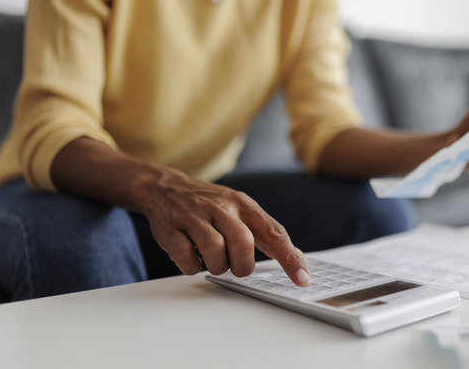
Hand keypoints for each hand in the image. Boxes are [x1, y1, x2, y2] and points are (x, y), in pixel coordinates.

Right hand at [139, 168, 310, 285]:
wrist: (166, 188)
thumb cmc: (210, 205)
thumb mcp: (240, 208)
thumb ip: (265, 231)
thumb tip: (296, 257)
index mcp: (243, 204)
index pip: (274, 232)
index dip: (290, 258)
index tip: (302, 279)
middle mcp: (221, 208)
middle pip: (243, 243)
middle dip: (242, 265)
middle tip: (236, 266)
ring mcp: (195, 217)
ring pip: (214, 251)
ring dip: (217, 266)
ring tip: (213, 261)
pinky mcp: (171, 230)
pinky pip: (187, 258)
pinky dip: (192, 266)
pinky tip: (193, 257)